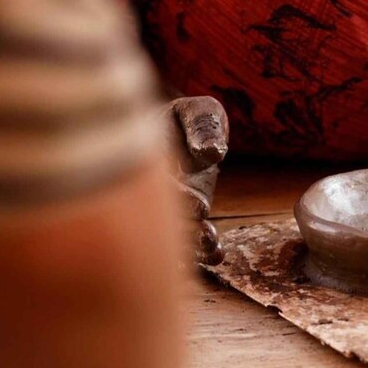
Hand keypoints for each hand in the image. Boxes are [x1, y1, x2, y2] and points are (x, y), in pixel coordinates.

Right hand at [164, 96, 229, 264]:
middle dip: (184, 228)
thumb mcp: (199, 112)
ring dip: (191, 245)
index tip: (201, 205)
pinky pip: (190, 241)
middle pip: (161, 215)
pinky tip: (218, 255)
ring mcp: (169, 209)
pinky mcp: (187, 220)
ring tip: (213, 250)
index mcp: (149, 159)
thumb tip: (213, 154)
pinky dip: (202, 250)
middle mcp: (156, 190)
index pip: (158, 182)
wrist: (185, 134)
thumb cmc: (191, 119)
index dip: (179, 196)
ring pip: (174, 233)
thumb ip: (204, 126)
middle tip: (207, 235)